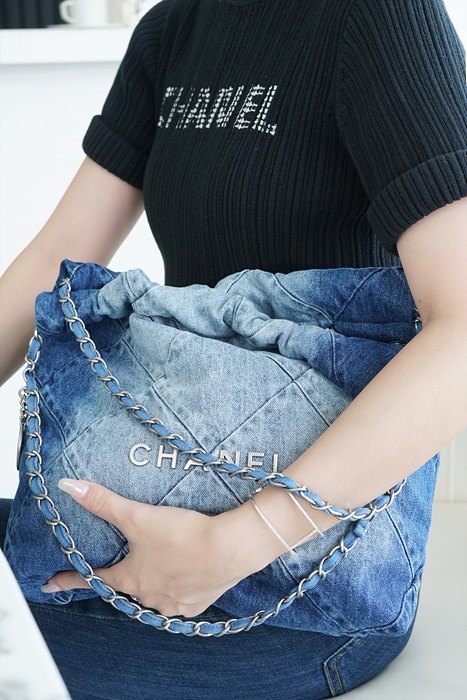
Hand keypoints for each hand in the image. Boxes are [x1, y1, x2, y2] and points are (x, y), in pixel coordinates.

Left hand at [41, 478, 247, 617]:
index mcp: (131, 578)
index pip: (92, 580)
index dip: (71, 580)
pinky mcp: (198, 603)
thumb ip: (104, 502)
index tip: (52, 583)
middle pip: (127, 586)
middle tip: (126, 560)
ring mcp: (174, 604)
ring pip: (154, 592)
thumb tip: (69, 487)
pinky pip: (180, 597)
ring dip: (153, 579)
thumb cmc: (182, 535)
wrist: (230, 548)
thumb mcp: (138, 516)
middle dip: (124, 575)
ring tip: (161, 561)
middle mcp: (149, 596)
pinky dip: (178, 585)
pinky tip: (186, 570)